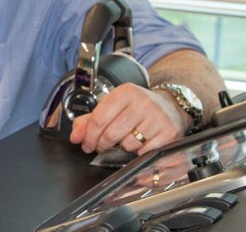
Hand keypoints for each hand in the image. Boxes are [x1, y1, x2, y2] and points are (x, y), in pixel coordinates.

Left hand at [68, 83, 186, 154]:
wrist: (170, 108)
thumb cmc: (137, 108)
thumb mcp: (113, 106)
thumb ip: (89, 120)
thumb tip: (75, 136)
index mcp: (126, 92)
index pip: (99, 118)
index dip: (89, 136)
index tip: (86, 144)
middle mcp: (143, 102)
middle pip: (111, 133)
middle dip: (102, 145)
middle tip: (101, 146)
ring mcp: (157, 118)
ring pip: (128, 145)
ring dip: (123, 148)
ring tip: (128, 139)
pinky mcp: (168, 133)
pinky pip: (144, 153)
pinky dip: (139, 153)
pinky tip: (141, 144)